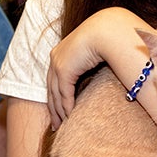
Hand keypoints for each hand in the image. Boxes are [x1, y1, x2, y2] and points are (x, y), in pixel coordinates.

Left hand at [46, 15, 105, 129]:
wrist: (106, 30)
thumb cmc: (104, 38)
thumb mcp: (91, 52)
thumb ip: (87, 63)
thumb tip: (93, 71)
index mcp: (59, 52)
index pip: (53, 79)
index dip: (54, 96)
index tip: (56, 110)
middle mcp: (55, 58)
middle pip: (50, 89)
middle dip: (53, 108)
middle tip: (56, 124)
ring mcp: (58, 64)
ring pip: (55, 94)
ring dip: (59, 111)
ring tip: (62, 125)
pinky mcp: (64, 70)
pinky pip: (64, 94)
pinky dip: (66, 107)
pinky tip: (70, 117)